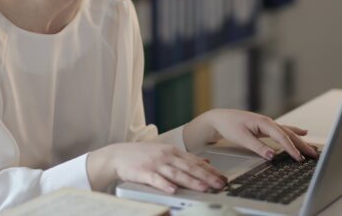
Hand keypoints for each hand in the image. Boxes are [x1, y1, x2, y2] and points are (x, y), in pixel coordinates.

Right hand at [86, 142, 227, 193]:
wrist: (118, 155)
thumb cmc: (143, 155)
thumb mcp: (165, 152)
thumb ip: (185, 157)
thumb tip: (206, 159)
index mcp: (173, 151)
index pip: (195, 161)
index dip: (211, 170)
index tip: (223, 177)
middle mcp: (166, 156)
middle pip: (189, 167)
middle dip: (207, 176)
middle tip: (220, 184)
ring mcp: (155, 164)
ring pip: (176, 173)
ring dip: (191, 181)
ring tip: (203, 188)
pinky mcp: (143, 172)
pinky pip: (156, 180)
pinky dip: (165, 185)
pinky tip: (173, 190)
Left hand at [184, 109, 318, 161]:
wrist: (219, 118)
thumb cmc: (229, 125)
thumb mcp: (242, 138)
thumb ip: (258, 147)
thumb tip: (272, 155)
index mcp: (264, 122)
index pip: (281, 137)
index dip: (291, 148)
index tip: (299, 158)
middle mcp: (268, 122)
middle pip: (289, 134)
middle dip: (302, 144)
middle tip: (314, 155)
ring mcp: (267, 124)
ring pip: (288, 132)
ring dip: (300, 140)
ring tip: (313, 147)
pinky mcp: (265, 127)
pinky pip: (283, 130)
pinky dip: (294, 132)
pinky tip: (302, 132)